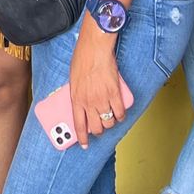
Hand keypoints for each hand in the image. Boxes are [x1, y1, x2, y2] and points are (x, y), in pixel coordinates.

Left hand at [68, 19, 126, 148]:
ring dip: (110, 123)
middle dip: (98, 131)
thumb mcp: (73, 80)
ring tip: (110, 119)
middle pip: (96, 127)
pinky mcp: (115, 93)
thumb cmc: (82, 60)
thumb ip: (77, 95)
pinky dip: (121, 116)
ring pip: (109, 122)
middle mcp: (89, 102)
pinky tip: (119, 114)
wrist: (95, 48)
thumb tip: (82, 105)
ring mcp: (102, 99)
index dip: (82, 138)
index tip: (84, 144)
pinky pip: (120, 112)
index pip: (79, 125)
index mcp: (76, 99)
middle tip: (100, 128)